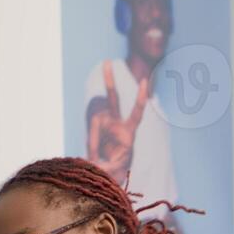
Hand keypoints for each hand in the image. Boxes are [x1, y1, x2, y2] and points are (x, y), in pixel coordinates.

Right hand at [86, 64, 149, 182]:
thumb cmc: (117, 169)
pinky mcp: (93, 128)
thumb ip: (107, 164)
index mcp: (129, 131)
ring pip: (94, 125)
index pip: (137, 112)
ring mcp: (103, 123)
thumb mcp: (116, 169)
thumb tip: (93, 160)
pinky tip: (93, 156)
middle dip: (109, 80)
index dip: (140, 98)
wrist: (109, 171)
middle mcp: (116, 122)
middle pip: (113, 99)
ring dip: (94, 144)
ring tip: (98, 160)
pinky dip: (90, 145)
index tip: (144, 81)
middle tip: (106, 62)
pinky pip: (90, 135)